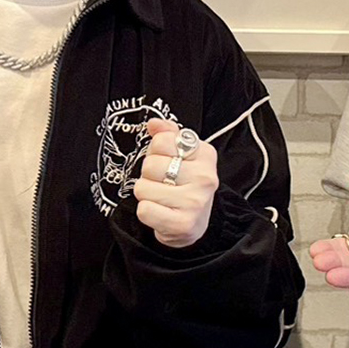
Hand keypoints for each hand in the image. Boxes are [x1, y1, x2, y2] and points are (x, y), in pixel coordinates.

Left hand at [132, 118, 218, 248]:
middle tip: (163, 183)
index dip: (156, 152)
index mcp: (205, 154)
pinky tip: (160, 212)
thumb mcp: (182, 156)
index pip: (162, 141)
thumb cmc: (185, 186)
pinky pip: (144, 210)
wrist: (194, 224)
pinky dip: (146, 212)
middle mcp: (204, 177)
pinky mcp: (182, 223)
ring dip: (146, 195)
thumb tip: (153, 123)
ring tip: (161, 198)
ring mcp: (195, 201)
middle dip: (149, 175)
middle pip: (150, 165)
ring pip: (143, 188)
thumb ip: (167, 135)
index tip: (167, 161)